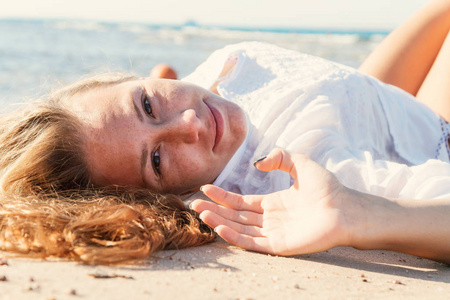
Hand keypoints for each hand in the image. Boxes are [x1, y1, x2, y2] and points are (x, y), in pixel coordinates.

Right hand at [191, 148, 350, 255]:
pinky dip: (234, 235)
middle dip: (215, 210)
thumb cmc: (327, 187)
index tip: (206, 189)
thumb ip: (279, 157)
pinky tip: (219, 225)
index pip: (241, 202)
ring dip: (220, 222)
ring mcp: (273, 233)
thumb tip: (257, 164)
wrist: (346, 207)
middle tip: (194, 204)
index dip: (223, 196)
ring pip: (240, 229)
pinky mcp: (279, 245)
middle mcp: (270, 219)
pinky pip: (252, 242)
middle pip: (236, 216)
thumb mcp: (300, 163)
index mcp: (272, 203)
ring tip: (201, 213)